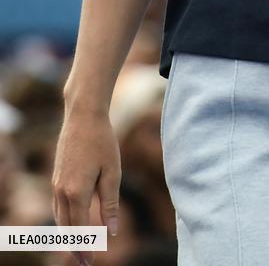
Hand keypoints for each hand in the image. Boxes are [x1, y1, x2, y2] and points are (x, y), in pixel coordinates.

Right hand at [52, 110, 120, 265]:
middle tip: (85, 262)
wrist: (83, 116)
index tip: (90, 263)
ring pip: (59, 218)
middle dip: (75, 246)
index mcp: (77, 193)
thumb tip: (112, 232)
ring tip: (79, 247)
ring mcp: (56, 184)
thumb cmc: (102, 142)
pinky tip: (72, 221)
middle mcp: (62, 191)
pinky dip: (64, 218)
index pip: (79, 230)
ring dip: (68, 234)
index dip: (85, 248)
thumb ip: (110, 204)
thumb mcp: (112, 173)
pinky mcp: (56, 177)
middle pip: (66, 228)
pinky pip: (57, 205)